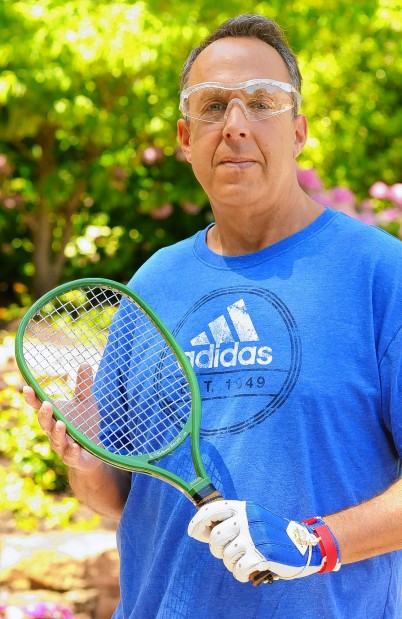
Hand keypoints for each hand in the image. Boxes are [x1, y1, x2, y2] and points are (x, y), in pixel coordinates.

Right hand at [23, 363, 101, 471]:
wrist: (94, 452)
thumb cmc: (85, 425)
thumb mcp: (87, 402)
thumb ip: (84, 385)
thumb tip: (85, 362)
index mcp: (55, 416)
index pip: (40, 407)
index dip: (32, 399)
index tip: (27, 388)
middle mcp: (54, 431)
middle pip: (45, 423)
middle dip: (44, 415)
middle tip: (47, 405)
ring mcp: (63, 446)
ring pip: (56, 440)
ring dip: (57, 432)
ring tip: (61, 424)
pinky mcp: (74, 458)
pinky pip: (70, 456)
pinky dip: (71, 451)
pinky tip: (75, 445)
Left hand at [188, 500, 340, 582]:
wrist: (303, 545)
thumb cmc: (270, 534)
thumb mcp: (252, 519)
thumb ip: (229, 522)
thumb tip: (199, 530)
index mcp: (244, 508)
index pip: (212, 509)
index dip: (197, 521)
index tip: (192, 532)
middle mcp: (248, 519)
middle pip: (215, 537)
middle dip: (217, 550)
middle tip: (229, 553)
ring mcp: (256, 536)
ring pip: (227, 556)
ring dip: (232, 565)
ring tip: (243, 562)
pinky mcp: (264, 554)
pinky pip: (238, 570)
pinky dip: (240, 574)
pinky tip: (247, 572)